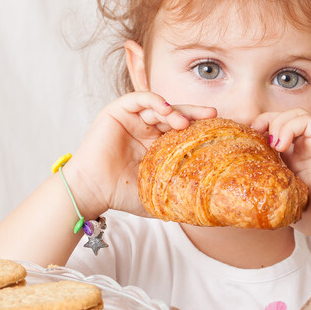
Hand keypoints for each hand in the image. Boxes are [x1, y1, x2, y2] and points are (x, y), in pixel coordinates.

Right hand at [67, 92, 216, 217]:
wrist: (93, 192)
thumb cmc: (121, 195)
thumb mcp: (157, 195)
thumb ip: (178, 197)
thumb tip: (208, 211)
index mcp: (156, 146)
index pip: (182, 130)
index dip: (199, 127)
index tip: (218, 129)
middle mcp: (145, 130)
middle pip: (175, 114)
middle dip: (194, 113)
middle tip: (212, 114)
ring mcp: (132, 120)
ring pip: (159, 106)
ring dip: (174, 111)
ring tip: (183, 123)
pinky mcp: (117, 112)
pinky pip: (138, 99)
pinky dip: (153, 100)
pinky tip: (165, 109)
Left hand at [251, 110, 310, 241]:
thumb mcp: (283, 197)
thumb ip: (269, 186)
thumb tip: (244, 185)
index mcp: (297, 157)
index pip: (277, 129)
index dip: (261, 130)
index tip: (248, 142)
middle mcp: (309, 146)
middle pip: (285, 116)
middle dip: (266, 120)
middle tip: (255, 135)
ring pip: (295, 114)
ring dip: (277, 123)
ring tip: (272, 145)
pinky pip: (307, 120)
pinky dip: (289, 127)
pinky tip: (280, 146)